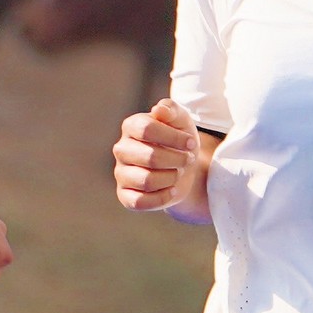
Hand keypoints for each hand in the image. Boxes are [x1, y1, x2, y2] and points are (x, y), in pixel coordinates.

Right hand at [113, 97, 200, 211]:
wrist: (183, 167)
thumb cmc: (179, 140)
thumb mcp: (181, 120)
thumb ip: (171, 110)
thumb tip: (159, 110)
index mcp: (131, 126)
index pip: (147, 129)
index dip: (174, 138)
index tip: (191, 143)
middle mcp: (121, 149)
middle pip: (150, 157)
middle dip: (176, 160)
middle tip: (188, 159)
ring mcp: (121, 173)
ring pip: (146, 180)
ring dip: (171, 178)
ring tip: (177, 173)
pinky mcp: (125, 195)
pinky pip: (140, 202)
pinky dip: (162, 198)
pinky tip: (171, 189)